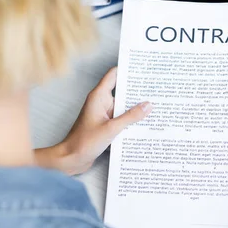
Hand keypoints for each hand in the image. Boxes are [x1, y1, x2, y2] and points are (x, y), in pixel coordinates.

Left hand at [35, 67, 151, 174]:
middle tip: (157, 89)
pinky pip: (121, 118)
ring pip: (123, 106)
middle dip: (138, 91)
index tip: (143, 68)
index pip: (114, 75)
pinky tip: (144, 123)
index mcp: (99, 96)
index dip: (128, 70)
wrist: (70, 159)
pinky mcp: (106, 125)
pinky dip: (131, 120)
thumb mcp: (112, 128)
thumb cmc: (84, 142)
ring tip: (156, 106)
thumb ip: (131, 116)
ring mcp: (103, 114)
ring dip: (136, 108)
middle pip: (122, 91)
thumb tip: (148, 105)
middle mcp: (101, 102)